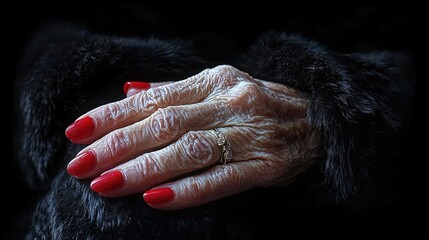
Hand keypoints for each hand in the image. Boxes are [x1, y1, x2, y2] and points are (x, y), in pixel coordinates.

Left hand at [65, 65, 319, 209]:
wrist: (317, 122)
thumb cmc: (259, 106)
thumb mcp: (218, 89)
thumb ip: (175, 92)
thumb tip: (128, 91)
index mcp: (213, 80)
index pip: (153, 98)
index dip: (112, 114)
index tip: (76, 132)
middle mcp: (229, 102)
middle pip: (165, 124)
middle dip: (118, 145)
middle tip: (80, 165)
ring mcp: (249, 133)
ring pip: (189, 151)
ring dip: (144, 169)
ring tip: (106, 184)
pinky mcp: (266, 164)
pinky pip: (222, 179)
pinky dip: (188, 190)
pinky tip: (156, 200)